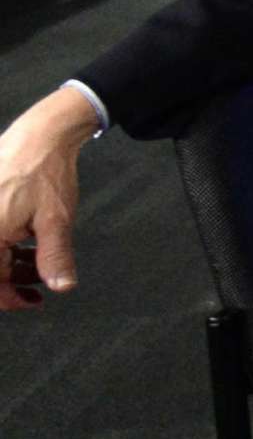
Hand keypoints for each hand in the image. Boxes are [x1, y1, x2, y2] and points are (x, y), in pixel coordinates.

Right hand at [1, 88, 96, 311]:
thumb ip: (54, 257)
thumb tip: (61, 286)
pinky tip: (25, 245)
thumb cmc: (44, 172)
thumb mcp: (55, 220)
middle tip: (38, 284)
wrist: (40, 136)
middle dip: (12, 280)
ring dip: (10, 264)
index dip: (11, 299)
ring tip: (38, 263)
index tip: (33, 301)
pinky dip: (5, 246)